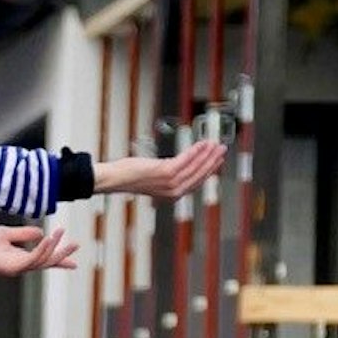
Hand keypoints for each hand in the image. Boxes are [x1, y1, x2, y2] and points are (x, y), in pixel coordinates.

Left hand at [0, 224, 76, 276]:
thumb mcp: (6, 234)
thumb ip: (24, 233)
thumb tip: (40, 232)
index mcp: (19, 259)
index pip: (43, 259)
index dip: (59, 260)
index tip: (74, 262)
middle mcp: (20, 266)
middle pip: (47, 262)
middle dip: (62, 254)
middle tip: (77, 244)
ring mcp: (16, 268)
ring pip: (43, 260)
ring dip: (55, 247)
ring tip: (62, 231)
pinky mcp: (12, 267)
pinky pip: (33, 258)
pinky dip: (42, 248)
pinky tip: (49, 237)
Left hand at [94, 138, 224, 199]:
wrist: (116, 178)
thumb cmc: (131, 176)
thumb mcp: (155, 176)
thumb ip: (169, 173)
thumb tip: (180, 163)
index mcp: (172, 194)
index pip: (197, 181)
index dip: (209, 169)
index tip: (217, 159)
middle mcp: (173, 192)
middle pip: (199, 174)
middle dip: (212, 160)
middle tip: (221, 148)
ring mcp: (170, 183)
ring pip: (194, 167)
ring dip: (206, 154)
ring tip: (213, 143)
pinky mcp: (165, 173)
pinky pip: (185, 160)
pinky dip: (194, 151)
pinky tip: (200, 144)